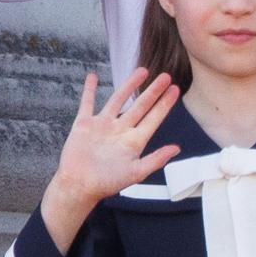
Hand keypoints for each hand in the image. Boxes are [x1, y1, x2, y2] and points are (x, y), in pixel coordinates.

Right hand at [38, 68, 179, 252]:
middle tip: (166, 76)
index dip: (165, 104)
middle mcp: (120, 130)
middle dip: (153, 91)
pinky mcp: (84, 124)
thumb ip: (156, 159)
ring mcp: (103, 125)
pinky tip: (93, 77)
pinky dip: (90, 90)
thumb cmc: (106, 183)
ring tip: (142, 71)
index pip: (153, 118)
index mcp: (134, 141)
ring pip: (118, 99)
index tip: (176, 90)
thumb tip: (177, 148)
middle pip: (140, 105)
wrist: (78, 185)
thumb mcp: (136, 172)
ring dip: (129, 85)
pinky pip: (87, 103)